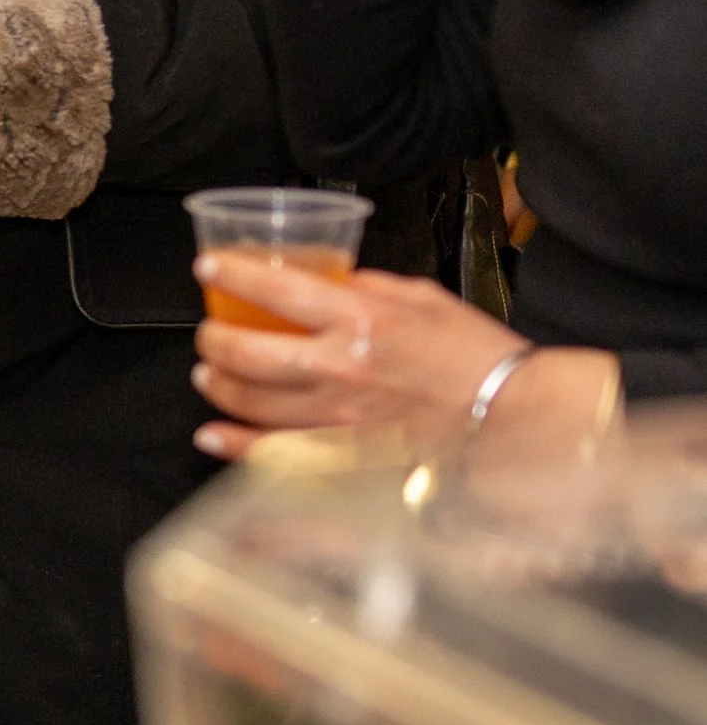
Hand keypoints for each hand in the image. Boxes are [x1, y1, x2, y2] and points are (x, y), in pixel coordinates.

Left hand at [188, 252, 599, 457]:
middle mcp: (342, 367)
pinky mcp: (343, 457)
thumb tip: (330, 282)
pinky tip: (214, 433)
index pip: (275, 288)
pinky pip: (271, 452)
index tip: (209, 268)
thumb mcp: (424, 300)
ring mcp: (338, 417)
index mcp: (362, 320)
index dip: (231, 273)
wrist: (516, 416)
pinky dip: (234, 443)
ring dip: (218, 386)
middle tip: (208, 332)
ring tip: (210, 374)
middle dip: (213, 338)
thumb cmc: (478, 358)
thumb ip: (368, 289)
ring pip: (250, 402)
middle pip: (246, 351)